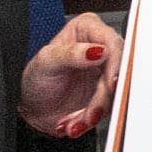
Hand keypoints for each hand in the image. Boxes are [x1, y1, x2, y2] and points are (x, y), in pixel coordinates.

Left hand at [17, 12, 118, 136]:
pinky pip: (110, 108)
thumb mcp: (47, 61)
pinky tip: (75, 122)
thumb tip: (97, 50)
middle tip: (92, 112)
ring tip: (74, 121)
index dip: (115, 64)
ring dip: (95, 112)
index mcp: (87, 29)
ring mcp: (106, 73)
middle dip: (103, 96)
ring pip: (116, 93)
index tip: (112, 82)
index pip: (111, 43)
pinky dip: (92, 119)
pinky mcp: (107, 95)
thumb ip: (71, 53)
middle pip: (118, 70)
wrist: (33, 108)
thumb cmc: (36, 78)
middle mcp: (101, 49)